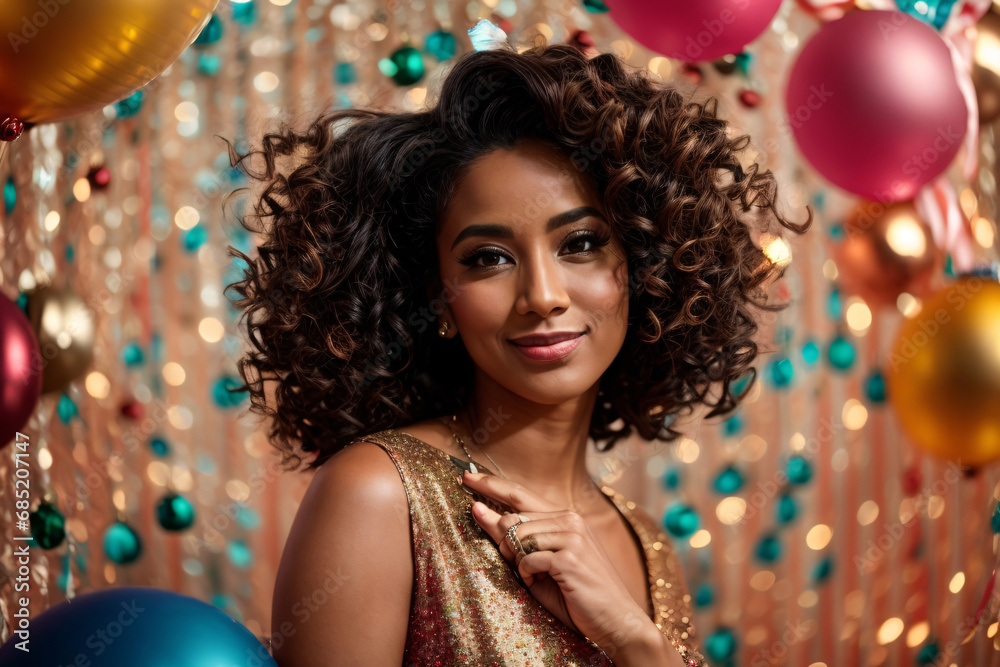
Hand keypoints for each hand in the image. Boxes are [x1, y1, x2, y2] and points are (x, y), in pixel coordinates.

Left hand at [461, 470, 654, 653]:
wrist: (613, 618)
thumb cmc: (573, 592)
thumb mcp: (536, 562)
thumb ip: (510, 537)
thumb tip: (476, 509)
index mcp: (564, 516)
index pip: (519, 494)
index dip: (491, 484)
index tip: (467, 476)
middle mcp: (570, 519)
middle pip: (512, 518)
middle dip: (504, 544)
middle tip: (520, 567)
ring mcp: (572, 535)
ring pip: (518, 538)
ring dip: (518, 563)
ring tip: (535, 577)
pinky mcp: (570, 556)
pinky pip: (527, 559)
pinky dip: (527, 575)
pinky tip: (540, 582)